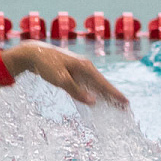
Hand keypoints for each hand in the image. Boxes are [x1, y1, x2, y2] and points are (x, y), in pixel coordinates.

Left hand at [4, 42, 128, 107]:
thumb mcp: (61, 80)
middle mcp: (85, 66)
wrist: (34, 53)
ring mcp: (79, 68)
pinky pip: (87, 83)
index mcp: (85, 67)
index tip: (126, 103)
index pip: (104, 84)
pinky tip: (95, 97)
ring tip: (114, 104)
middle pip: (103, 84)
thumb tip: (93, 102)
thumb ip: (77, 91)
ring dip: (104, 94)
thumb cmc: (46, 66)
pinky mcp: (73, 70)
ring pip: (95, 83)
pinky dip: (94, 91)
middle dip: (113, 95)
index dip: (115, 94)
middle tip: (124, 107)